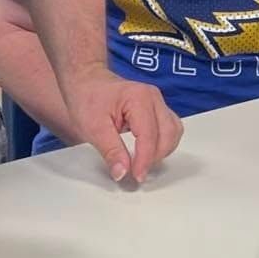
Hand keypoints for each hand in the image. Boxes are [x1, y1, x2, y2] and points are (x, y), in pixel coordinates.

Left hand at [61, 69, 182, 183]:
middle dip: (155, 157)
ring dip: (162, 150)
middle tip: (137, 172)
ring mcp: (157, 102)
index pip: (149, 136)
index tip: (136, 176)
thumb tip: (122, 172)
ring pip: (173, 131)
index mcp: (139, 98)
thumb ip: (111, 151)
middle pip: (168, 134)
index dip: (144, 160)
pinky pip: (169, 128)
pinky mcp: (156, 108)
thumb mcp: (93, 128)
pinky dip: (162, 143)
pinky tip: (148, 152)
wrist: (85, 80)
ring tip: (142, 162)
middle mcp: (153, 97)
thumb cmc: (87, 97)